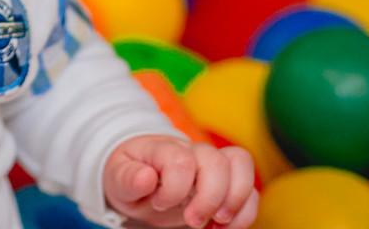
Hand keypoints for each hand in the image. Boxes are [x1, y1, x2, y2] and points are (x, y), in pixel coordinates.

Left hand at [103, 135, 258, 227]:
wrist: (139, 174)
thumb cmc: (129, 175)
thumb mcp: (117, 178)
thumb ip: (127, 178)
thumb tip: (146, 178)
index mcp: (162, 148)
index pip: (180, 160)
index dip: (173, 189)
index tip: (158, 203)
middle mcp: (191, 151)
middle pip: (217, 162)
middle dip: (210, 198)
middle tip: (192, 222)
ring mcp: (211, 163)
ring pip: (241, 164)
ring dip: (236, 201)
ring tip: (217, 225)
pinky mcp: (226, 181)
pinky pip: (251, 187)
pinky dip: (245, 212)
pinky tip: (225, 228)